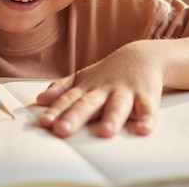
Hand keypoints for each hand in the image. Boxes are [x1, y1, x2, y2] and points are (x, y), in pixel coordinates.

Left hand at [36, 43, 163, 137]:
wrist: (142, 56)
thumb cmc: (108, 73)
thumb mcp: (83, 78)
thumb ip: (62, 89)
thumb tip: (40, 99)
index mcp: (87, 88)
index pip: (68, 100)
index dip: (56, 111)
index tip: (44, 123)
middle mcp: (104, 90)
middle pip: (88, 104)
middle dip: (75, 117)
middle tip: (62, 130)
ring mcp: (125, 92)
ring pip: (118, 106)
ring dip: (112, 118)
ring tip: (105, 132)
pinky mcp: (146, 96)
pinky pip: (147, 109)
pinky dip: (147, 119)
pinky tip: (143, 130)